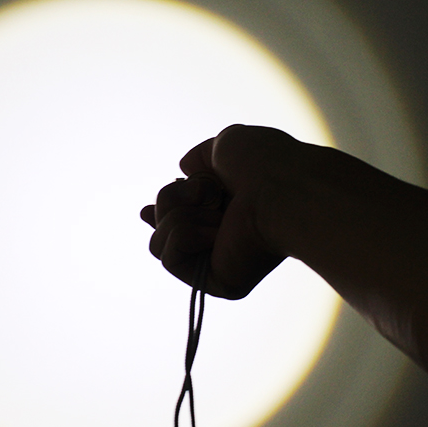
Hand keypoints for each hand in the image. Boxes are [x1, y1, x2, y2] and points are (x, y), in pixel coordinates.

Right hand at [141, 125, 296, 298]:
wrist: (282, 190)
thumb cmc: (264, 164)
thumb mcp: (225, 145)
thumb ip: (202, 156)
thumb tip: (185, 169)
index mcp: (226, 208)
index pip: (180, 218)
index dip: (161, 214)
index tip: (145, 211)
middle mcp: (222, 237)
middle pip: (160, 225)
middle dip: (172, 201)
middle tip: (203, 195)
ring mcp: (218, 260)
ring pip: (159, 242)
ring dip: (179, 216)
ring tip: (215, 212)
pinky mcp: (215, 281)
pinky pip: (169, 258)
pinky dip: (185, 235)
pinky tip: (215, 231)